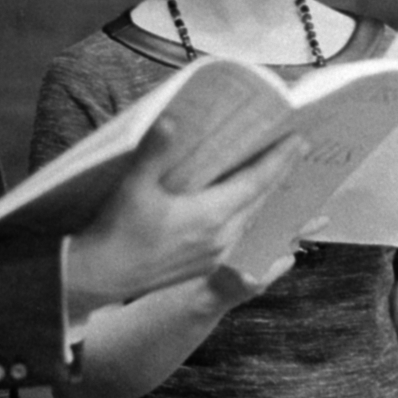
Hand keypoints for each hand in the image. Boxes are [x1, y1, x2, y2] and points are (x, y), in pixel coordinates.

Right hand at [64, 131, 303, 316]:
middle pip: (260, 199)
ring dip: (265, 195)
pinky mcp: (207, 264)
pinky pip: (239, 234)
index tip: (299, 140)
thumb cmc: (115, 230)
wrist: (99, 277)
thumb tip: (170, 120)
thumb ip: (155, 151)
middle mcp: (221, 238)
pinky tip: (248, 204)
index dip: (279, 160)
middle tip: (295, 147)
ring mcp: (216, 254)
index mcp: (210, 216)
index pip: (256, 182)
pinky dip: (249, 214)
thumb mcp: (134, 186)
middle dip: (279, 173)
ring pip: (251, 218)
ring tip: (277, 172)